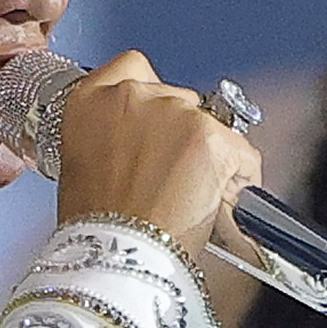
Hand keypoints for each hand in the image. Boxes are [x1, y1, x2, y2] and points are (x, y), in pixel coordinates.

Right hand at [52, 50, 261, 251]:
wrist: (114, 260)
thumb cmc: (95, 229)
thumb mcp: (83, 167)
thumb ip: (111, 139)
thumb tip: (140, 145)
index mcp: (90, 100)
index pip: (133, 67)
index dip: (152, 98)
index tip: (157, 124)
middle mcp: (132, 95)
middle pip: (180, 98)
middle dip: (183, 135)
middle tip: (173, 179)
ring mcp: (175, 112)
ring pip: (213, 126)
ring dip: (211, 158)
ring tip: (193, 199)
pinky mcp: (211, 136)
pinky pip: (243, 153)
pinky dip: (240, 179)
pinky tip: (220, 204)